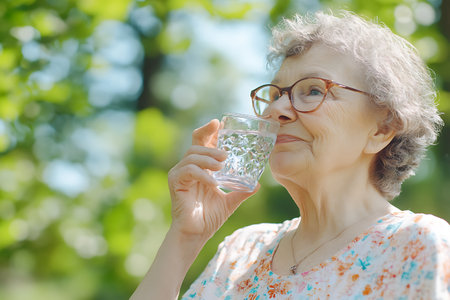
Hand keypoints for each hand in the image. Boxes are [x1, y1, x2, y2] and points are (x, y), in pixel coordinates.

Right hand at [168, 119, 258, 239]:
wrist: (196, 233)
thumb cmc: (209, 216)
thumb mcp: (230, 201)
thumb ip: (241, 191)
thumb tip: (258, 184)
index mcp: (202, 167)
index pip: (204, 142)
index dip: (210, 131)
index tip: (220, 122)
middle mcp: (190, 166)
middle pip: (196, 142)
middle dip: (210, 138)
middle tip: (226, 152)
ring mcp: (180, 173)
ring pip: (192, 154)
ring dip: (208, 158)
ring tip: (222, 165)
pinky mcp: (175, 182)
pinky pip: (188, 171)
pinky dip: (202, 174)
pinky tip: (213, 182)